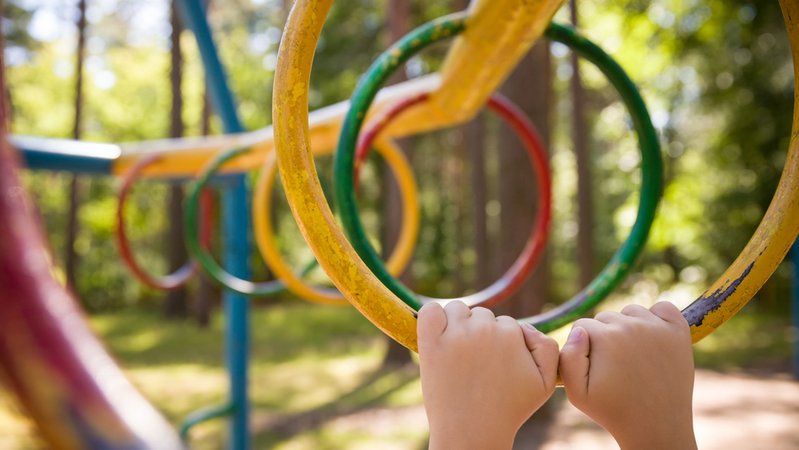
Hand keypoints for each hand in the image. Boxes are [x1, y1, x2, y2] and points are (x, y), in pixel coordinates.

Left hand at [418, 301, 558, 449]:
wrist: (473, 434)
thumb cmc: (509, 410)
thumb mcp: (545, 382)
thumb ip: (548, 347)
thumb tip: (525, 326)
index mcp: (511, 334)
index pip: (506, 323)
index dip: (501, 344)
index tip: (495, 365)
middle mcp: (483, 329)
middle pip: (482, 315)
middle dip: (480, 333)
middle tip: (477, 364)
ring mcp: (454, 335)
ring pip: (457, 310)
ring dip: (458, 324)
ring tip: (458, 353)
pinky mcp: (431, 343)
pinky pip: (429, 310)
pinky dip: (433, 315)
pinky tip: (437, 333)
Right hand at [558, 302, 696, 449]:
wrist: (657, 428)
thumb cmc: (613, 410)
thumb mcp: (576, 392)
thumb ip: (567, 357)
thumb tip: (578, 330)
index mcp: (606, 337)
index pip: (583, 326)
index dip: (584, 347)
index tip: (595, 367)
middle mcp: (632, 326)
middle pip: (606, 317)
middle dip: (605, 336)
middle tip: (615, 366)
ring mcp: (659, 327)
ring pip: (631, 311)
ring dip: (628, 326)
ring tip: (632, 356)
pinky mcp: (679, 331)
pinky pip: (663, 308)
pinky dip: (657, 317)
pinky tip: (653, 339)